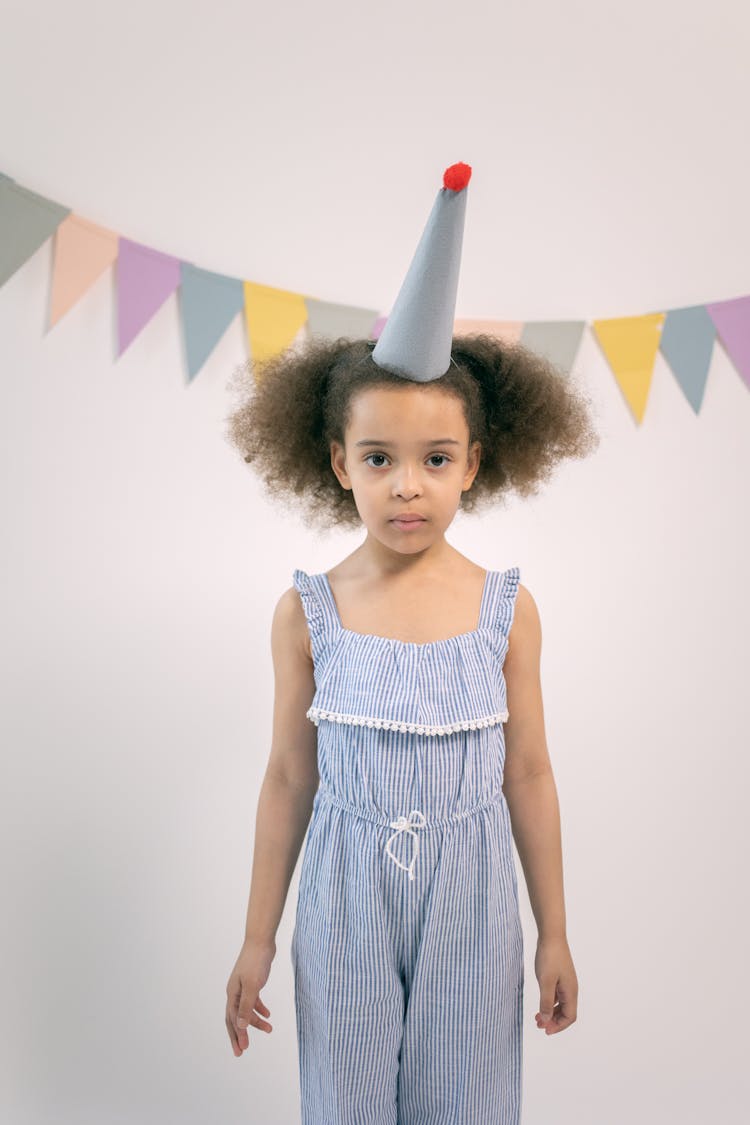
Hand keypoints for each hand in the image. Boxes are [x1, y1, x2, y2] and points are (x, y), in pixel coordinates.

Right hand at [225, 937, 275, 1055]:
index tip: (243, 1050)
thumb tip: (241, 1026)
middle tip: (242, 1051)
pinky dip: (259, 1008)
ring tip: (269, 1029)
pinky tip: (268, 1014)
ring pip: (246, 1009)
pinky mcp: (251, 981)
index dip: (237, 1036)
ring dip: (255, 1021)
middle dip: (239, 1034)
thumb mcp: (253, 986)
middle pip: (235, 1018)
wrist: (261, 941)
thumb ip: (247, 1007)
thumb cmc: (256, 962)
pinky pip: (253, 1000)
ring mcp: (243, 986)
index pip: (232, 1020)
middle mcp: (234, 992)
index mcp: (232, 994)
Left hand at [534, 934, 577, 1034]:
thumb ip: (546, 1002)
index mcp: (571, 991)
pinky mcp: (560, 976)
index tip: (545, 1030)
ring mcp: (566, 982)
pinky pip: (557, 995)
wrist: (551, 935)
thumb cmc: (550, 956)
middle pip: (566, 1013)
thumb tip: (546, 1020)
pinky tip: (540, 1003)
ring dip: (550, 1012)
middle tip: (538, 1025)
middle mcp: (571, 989)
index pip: (570, 1017)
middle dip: (553, 1021)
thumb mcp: (545, 981)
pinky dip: (549, 1002)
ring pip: (561, 1004)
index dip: (558, 1026)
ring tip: (537, 1017)